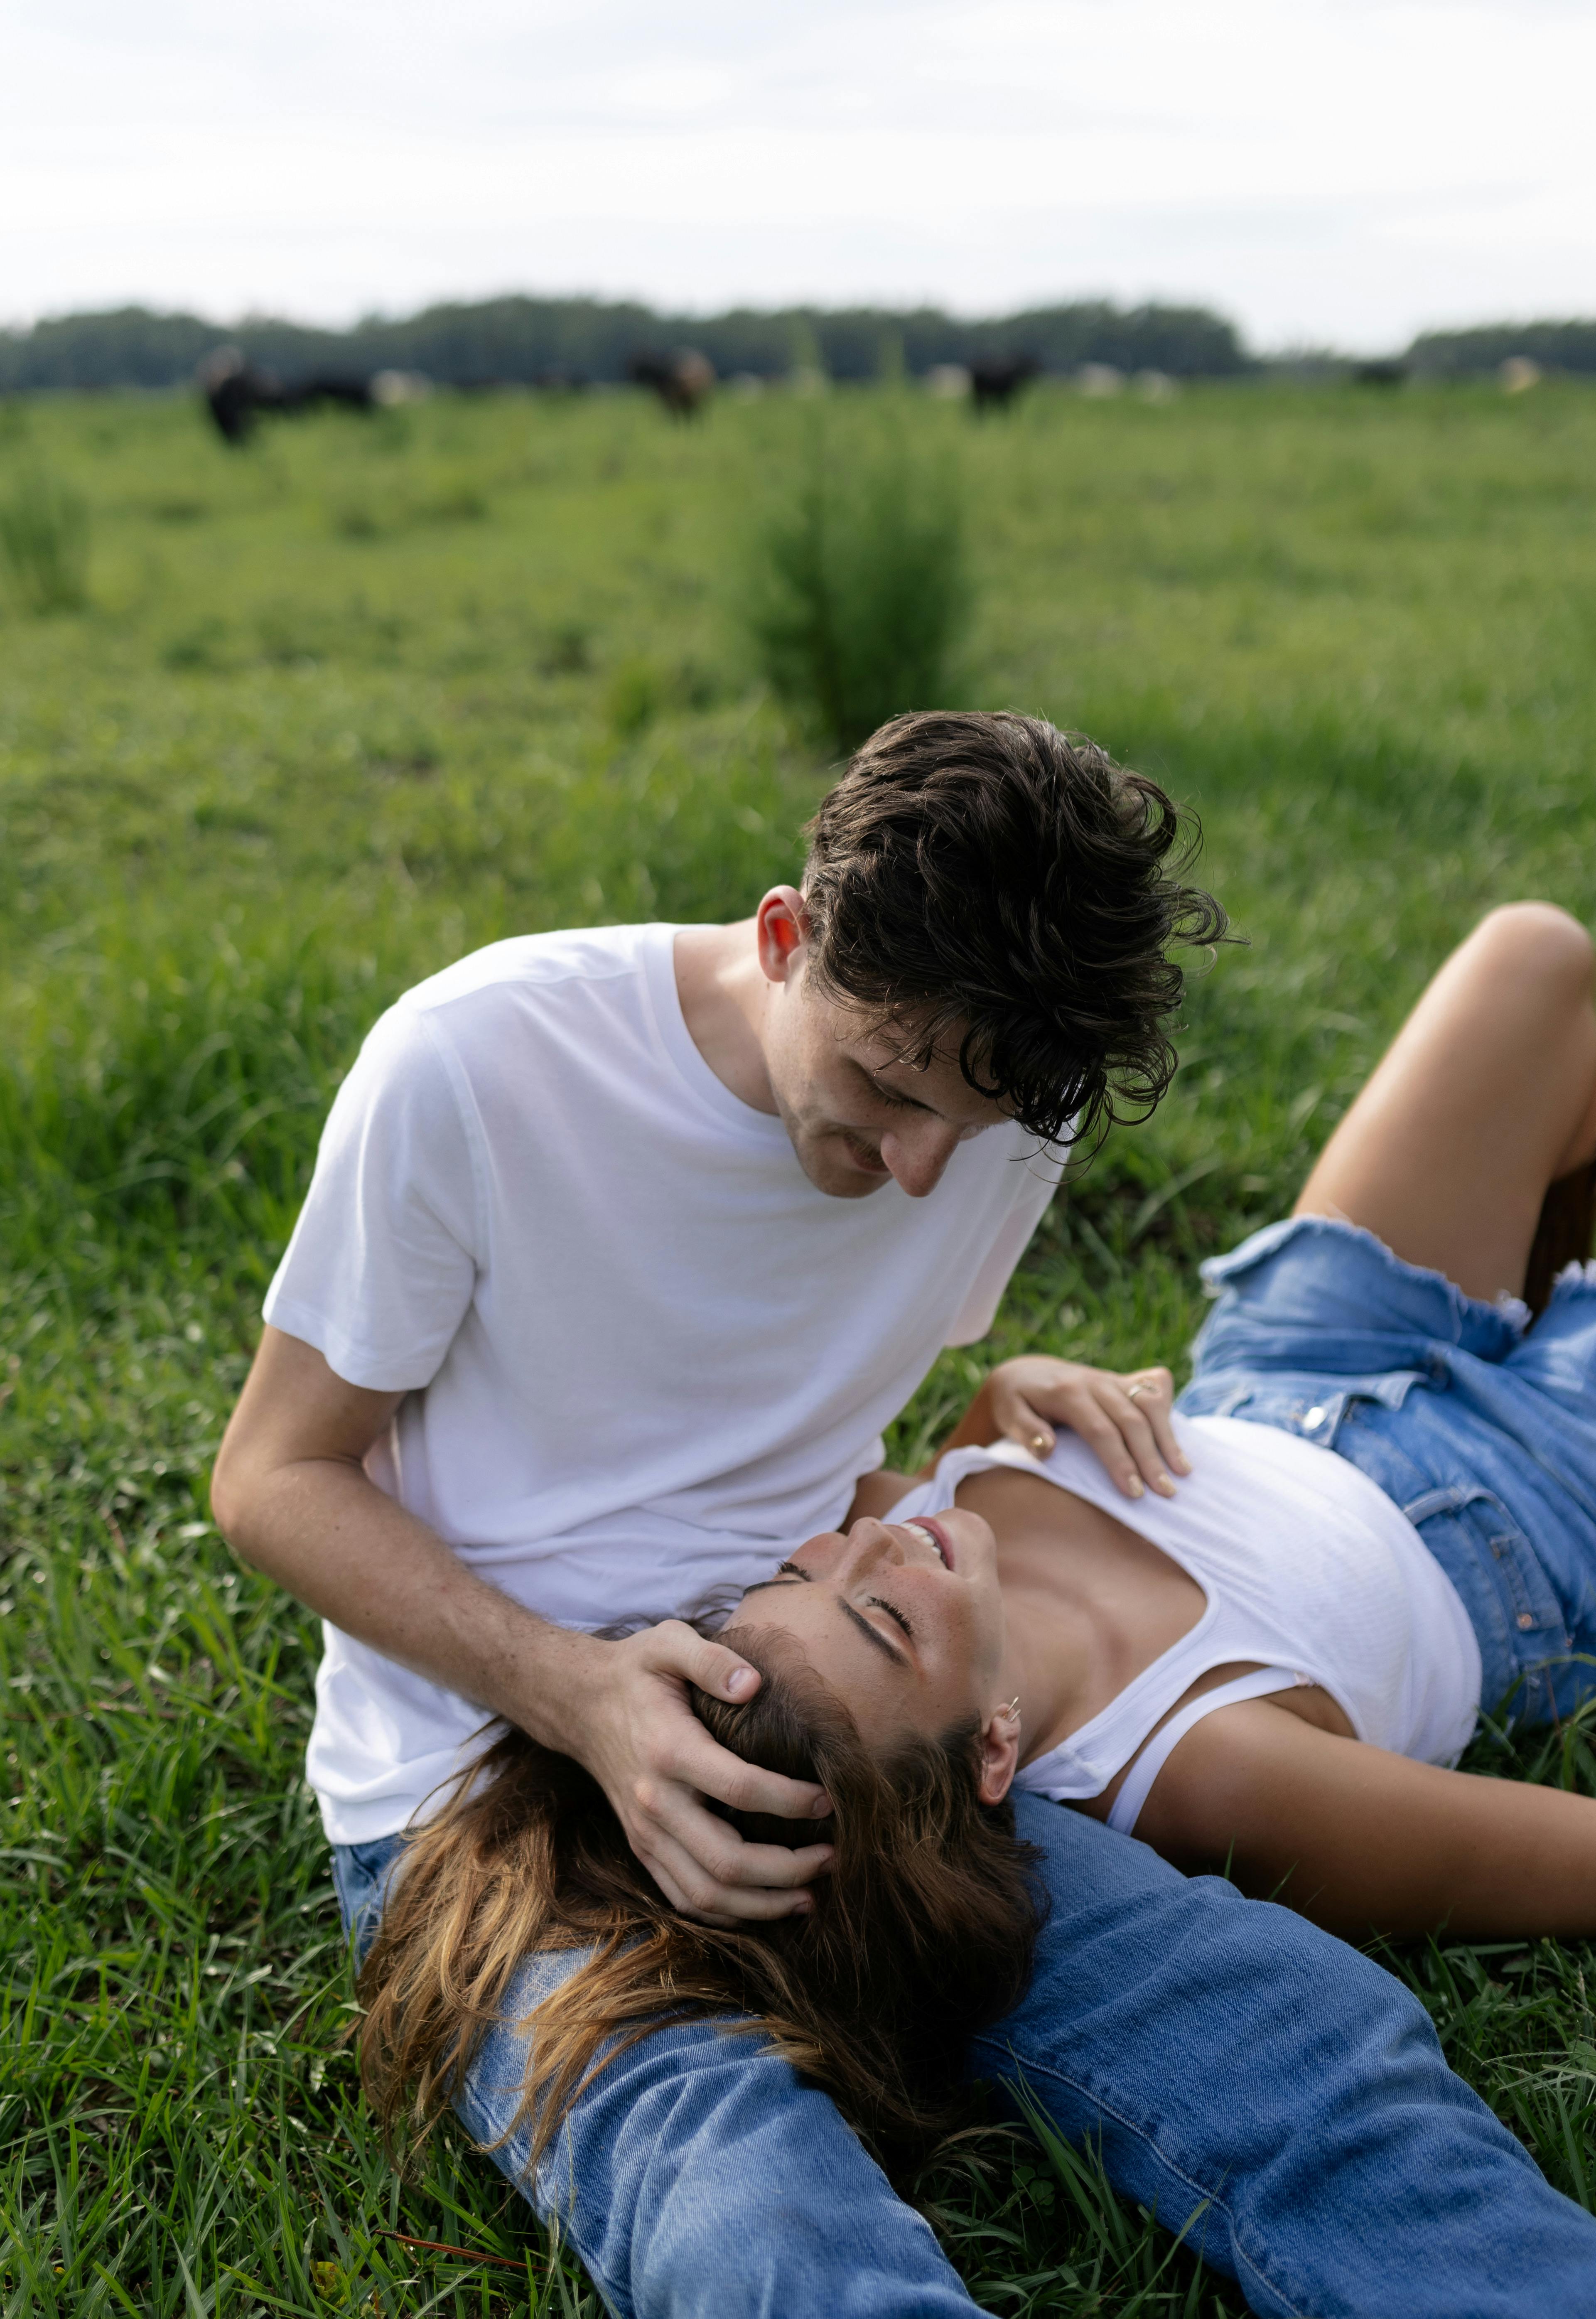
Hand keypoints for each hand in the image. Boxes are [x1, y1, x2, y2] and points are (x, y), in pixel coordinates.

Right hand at [572, 1620, 833, 1926]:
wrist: (579, 1704)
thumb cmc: (636, 1671)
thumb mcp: (669, 1643)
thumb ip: (711, 1658)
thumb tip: (753, 1683)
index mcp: (670, 1750)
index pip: (740, 1788)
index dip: (790, 1801)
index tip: (828, 1799)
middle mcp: (656, 1802)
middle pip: (726, 1860)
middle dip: (788, 1869)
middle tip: (833, 1857)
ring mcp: (646, 1833)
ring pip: (706, 1894)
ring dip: (763, 1904)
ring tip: (809, 1895)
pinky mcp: (642, 1848)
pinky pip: (683, 1899)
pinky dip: (727, 1913)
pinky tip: (764, 1905)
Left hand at [984, 1357, 1190, 1498]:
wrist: (1023, 1372)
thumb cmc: (1015, 1402)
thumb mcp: (1008, 1414)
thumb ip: (1026, 1431)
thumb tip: (1048, 1449)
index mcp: (1066, 1393)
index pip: (1100, 1430)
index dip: (1119, 1461)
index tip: (1134, 1493)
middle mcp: (1095, 1382)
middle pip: (1131, 1420)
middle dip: (1151, 1458)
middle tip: (1166, 1494)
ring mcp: (1111, 1379)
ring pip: (1148, 1403)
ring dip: (1168, 1438)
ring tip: (1183, 1472)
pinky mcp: (1122, 1380)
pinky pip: (1152, 1387)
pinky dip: (1168, 1409)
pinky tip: (1178, 1438)